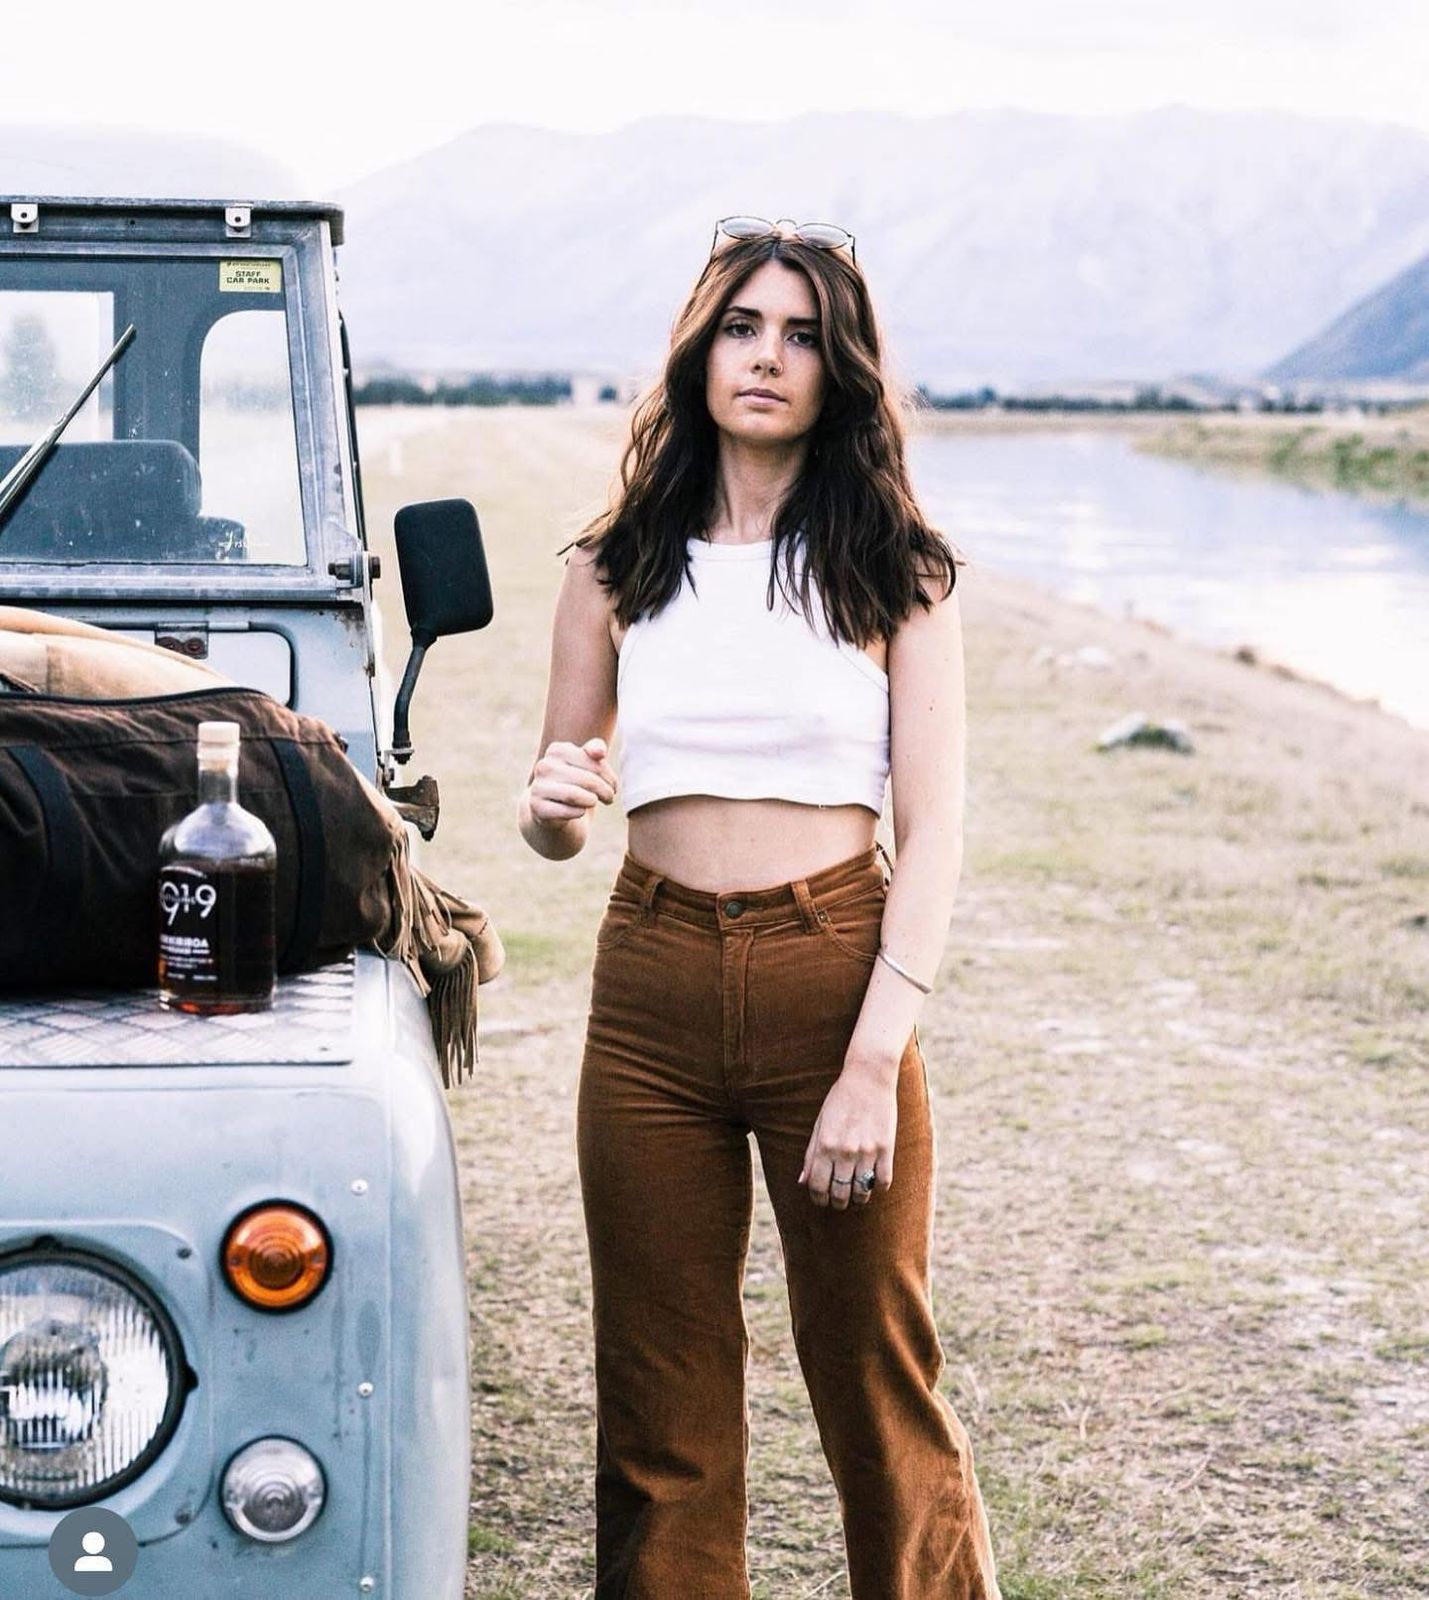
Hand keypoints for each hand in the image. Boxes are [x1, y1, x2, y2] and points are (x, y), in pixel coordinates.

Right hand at [526, 736, 618, 824]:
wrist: (553, 808)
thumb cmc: (576, 781)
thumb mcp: (587, 762)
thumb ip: (595, 749)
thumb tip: (600, 752)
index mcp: (557, 749)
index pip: (592, 760)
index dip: (608, 775)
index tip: (613, 785)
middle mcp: (544, 766)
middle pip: (587, 779)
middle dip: (605, 790)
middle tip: (610, 797)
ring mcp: (538, 786)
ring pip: (574, 795)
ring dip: (592, 801)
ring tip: (596, 802)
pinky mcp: (537, 807)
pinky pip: (566, 811)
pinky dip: (578, 812)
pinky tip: (580, 811)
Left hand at [797, 1068, 896, 1210]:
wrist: (868, 1078)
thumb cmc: (840, 1100)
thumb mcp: (820, 1124)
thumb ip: (811, 1154)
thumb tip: (802, 1181)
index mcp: (825, 1145)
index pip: (818, 1186)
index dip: (818, 1199)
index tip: (821, 1200)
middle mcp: (845, 1151)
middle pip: (840, 1194)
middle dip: (837, 1203)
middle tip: (838, 1201)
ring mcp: (867, 1151)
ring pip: (862, 1191)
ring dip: (858, 1199)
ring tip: (856, 1195)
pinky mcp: (886, 1148)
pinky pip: (883, 1181)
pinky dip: (878, 1187)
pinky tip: (874, 1182)